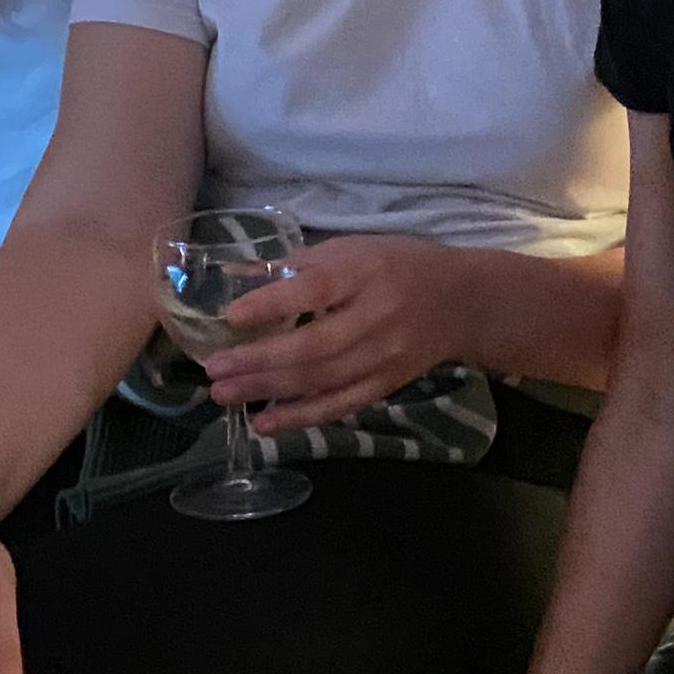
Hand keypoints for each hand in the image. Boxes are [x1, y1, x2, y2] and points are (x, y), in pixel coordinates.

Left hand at [206, 234, 469, 433]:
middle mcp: (377, 318)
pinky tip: (263, 424)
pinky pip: (339, 407)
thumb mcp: (353, 248)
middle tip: (214, 369)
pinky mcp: (386, 386)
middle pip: (314, 347)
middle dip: (259, 361)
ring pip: (321, 381)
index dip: (273, 304)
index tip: (230, 316)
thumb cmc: (395, 264)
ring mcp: (383, 358)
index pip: (316, 290)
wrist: (459, 301)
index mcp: (366, 272)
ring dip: (268, 391)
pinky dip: (300, 418)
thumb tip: (241, 280)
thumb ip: (303, 265)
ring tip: (224, 394)